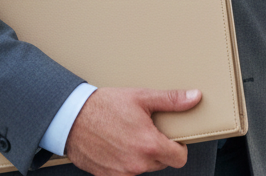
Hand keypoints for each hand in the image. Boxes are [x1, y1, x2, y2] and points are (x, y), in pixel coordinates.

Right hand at [64, 86, 201, 175]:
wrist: (71, 118)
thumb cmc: (104, 106)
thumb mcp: (141, 97)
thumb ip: (171, 100)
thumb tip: (194, 97)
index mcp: (149, 145)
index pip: (179, 158)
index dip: (179, 147)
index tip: (173, 138)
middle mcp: (136, 164)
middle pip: (161, 163)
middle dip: (158, 149)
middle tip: (146, 130)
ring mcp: (121, 173)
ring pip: (143, 168)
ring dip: (141, 156)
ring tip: (129, 135)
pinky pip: (125, 173)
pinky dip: (125, 162)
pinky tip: (117, 146)